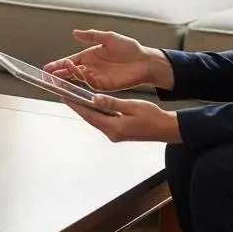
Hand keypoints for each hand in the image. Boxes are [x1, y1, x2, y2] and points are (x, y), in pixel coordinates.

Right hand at [44, 29, 166, 91]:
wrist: (145, 61)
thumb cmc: (129, 48)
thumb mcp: (109, 37)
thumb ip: (91, 36)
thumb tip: (75, 33)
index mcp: (89, 56)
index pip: (70, 61)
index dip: (58, 65)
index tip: (47, 68)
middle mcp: (90, 68)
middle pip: (70, 72)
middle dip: (59, 74)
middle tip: (48, 75)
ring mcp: (97, 77)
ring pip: (78, 78)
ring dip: (70, 74)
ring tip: (64, 69)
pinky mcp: (105, 85)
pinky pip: (92, 83)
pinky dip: (85, 79)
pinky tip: (81, 73)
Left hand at [65, 94, 180, 143]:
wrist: (167, 129)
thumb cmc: (153, 117)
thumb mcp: (132, 106)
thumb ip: (112, 103)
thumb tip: (94, 99)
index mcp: (114, 128)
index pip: (90, 115)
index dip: (76, 106)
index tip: (65, 98)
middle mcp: (112, 134)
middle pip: (91, 119)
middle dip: (79, 108)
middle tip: (67, 96)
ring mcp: (115, 135)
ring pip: (97, 120)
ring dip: (87, 110)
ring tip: (76, 99)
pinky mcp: (119, 133)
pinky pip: (104, 122)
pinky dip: (97, 114)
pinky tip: (93, 106)